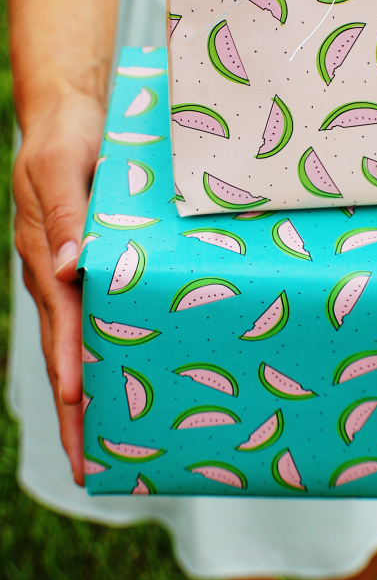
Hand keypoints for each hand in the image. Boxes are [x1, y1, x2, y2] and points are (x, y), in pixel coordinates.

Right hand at [13, 90, 105, 484]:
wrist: (68, 113)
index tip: (81, 413)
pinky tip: (125, 376)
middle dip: (75, 411)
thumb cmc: (67, 138)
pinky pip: (95, 319)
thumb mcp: (62, 168)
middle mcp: (57, 275)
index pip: (62, 325)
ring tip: (105, 445)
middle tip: (87, 466)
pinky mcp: (89, 266)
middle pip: (65, 352)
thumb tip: (69, 271)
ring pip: (80, 344)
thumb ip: (68, 218)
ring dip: (90, 394)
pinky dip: (104, 355)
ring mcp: (71, 275)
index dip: (73, 369)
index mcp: (48, 257)